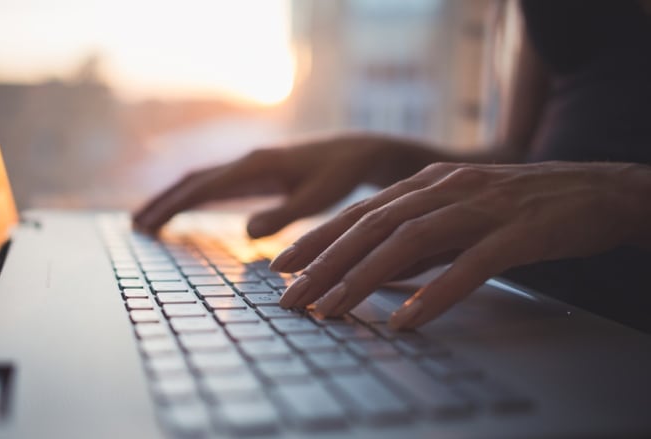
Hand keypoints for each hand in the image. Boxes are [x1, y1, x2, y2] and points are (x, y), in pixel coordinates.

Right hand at [134, 134, 441, 237]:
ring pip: (201, 181)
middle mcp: (247, 162)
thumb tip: (246, 233)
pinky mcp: (256, 173)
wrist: (357, 153)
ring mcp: (249, 166)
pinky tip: (185, 210)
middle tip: (136, 226)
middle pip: (193, 181)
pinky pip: (216, 184)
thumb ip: (284, 215)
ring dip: (174, 199)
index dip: (173, 206)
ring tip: (148, 220)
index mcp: (256, 166)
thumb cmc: (341, 176)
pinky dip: (193, 197)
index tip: (148, 225)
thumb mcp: (318, 199)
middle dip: (163, 202)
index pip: (204, 187)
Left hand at [271, 161, 650, 328]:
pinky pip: (470, 265)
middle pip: (372, 226)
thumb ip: (419, 238)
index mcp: (426, 184)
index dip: (317, 239)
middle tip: (291, 297)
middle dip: (325, 263)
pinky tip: (408, 319)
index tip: (281, 267)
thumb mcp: (458, 214)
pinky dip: (436, 292)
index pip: (359, 213)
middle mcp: (445, 189)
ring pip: (409, 242)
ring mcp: (480, 207)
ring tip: (332, 311)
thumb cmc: (521, 206)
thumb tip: (376, 272)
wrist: (595, 189)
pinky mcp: (517, 231)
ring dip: (364, 278)